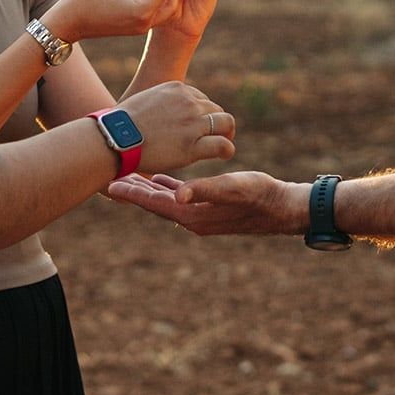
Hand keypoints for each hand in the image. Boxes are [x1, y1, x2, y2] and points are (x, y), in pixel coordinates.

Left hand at [104, 171, 308, 236]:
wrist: (283, 207)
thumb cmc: (259, 194)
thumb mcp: (231, 188)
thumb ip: (203, 190)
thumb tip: (176, 195)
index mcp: (192, 215)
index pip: (155, 204)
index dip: (132, 193)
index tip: (110, 184)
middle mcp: (193, 218)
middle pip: (155, 203)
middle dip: (133, 192)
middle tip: (110, 178)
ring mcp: (201, 214)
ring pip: (166, 200)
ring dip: (148, 189)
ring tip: (130, 177)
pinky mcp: (211, 207)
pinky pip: (182, 197)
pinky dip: (168, 188)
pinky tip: (162, 180)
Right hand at [118, 82, 235, 174]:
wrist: (114, 138)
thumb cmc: (122, 125)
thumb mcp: (144, 100)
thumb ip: (161, 103)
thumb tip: (161, 115)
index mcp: (177, 88)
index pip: (202, 99)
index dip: (202, 114)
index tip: (197, 126)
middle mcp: (188, 102)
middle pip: (216, 110)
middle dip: (215, 123)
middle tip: (213, 138)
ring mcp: (192, 122)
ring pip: (225, 123)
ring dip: (225, 134)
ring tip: (222, 145)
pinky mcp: (192, 145)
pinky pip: (223, 145)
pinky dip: (227, 149)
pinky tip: (223, 155)